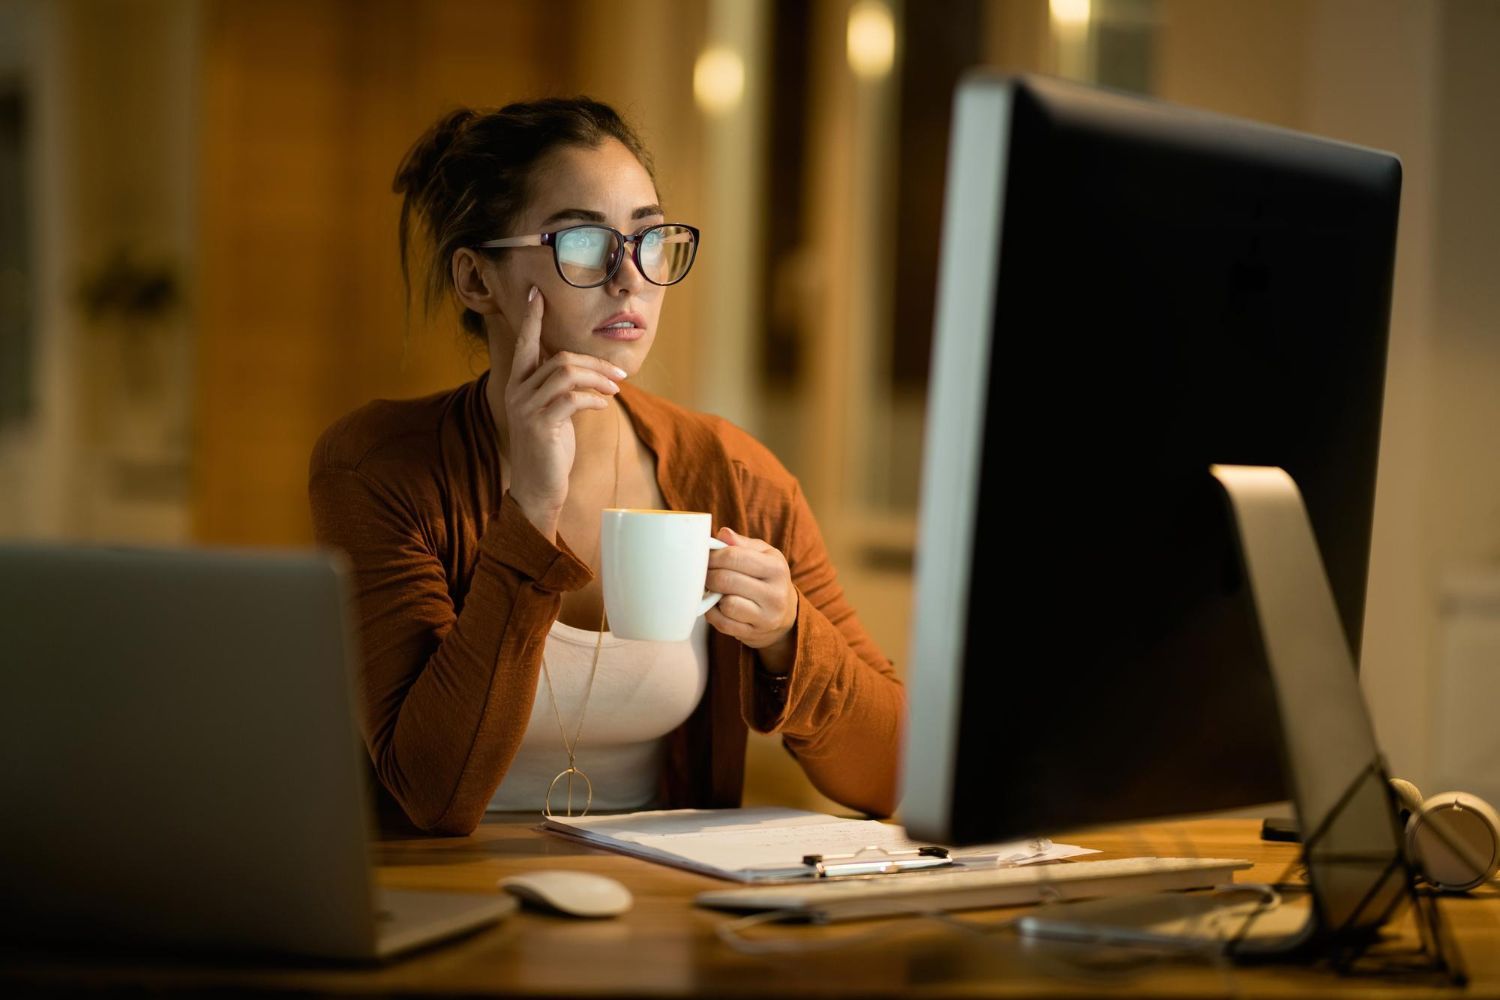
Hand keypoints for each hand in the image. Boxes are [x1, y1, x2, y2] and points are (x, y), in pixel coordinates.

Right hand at [501, 287, 626, 536]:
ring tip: (615, 389)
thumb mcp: (552, 412)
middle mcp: (517, 391)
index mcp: (518, 383)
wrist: (538, 486)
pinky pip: (573, 398)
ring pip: (567, 374)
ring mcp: (526, 407)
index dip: (532, 319)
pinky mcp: (541, 425)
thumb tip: (590, 370)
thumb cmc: (549, 447)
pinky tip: (603, 405)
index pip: (524, 343)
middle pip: (559, 358)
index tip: (536, 294)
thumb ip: (561, 388)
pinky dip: (594, 398)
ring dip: (598, 379)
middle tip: (618, 373)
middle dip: (594, 362)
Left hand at [704, 527, 798, 662]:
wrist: (786, 614)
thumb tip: (722, 534)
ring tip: (715, 590)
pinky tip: (717, 606)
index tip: (706, 557)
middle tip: (705, 574)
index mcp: (776, 568)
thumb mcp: (763, 555)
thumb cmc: (768, 577)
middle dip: (708, 576)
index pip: (734, 556)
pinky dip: (713, 614)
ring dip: (713, 596)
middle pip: (726, 580)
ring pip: (726, 604)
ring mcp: (766, 617)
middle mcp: (775, 593)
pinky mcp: (754, 633)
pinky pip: (723, 623)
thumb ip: (741, 544)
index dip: (713, 556)